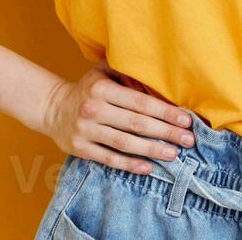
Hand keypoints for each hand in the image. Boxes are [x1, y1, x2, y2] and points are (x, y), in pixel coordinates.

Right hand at [37, 62, 195, 174]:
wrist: (53, 108)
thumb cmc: (88, 89)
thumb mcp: (103, 73)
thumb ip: (128, 74)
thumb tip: (158, 82)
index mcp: (102, 88)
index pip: (140, 102)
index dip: (165, 111)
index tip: (186, 119)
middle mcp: (94, 109)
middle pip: (136, 123)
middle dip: (166, 132)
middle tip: (188, 139)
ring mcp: (86, 131)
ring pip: (125, 143)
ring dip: (152, 149)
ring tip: (173, 154)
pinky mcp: (81, 149)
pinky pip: (110, 158)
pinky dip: (130, 164)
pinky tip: (149, 167)